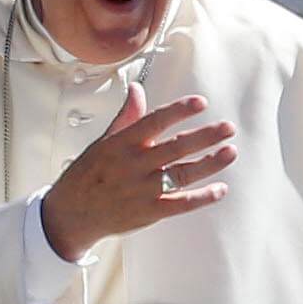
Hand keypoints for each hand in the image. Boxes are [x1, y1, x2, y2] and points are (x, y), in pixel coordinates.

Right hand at [41, 82, 236, 260]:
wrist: (72, 214)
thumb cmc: (88, 174)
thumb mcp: (103, 142)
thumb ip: (126, 116)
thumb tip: (136, 89)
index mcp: (122, 144)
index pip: (155, 121)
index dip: (180, 110)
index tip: (201, 103)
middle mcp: (134, 165)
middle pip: (176, 147)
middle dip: (205, 136)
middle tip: (228, 128)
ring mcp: (142, 190)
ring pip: (182, 173)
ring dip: (209, 163)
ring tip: (230, 152)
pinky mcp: (148, 212)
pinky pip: (180, 204)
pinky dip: (202, 197)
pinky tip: (220, 189)